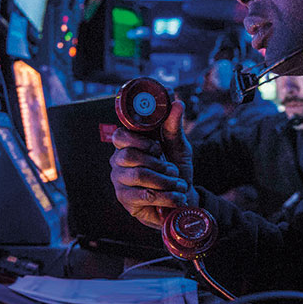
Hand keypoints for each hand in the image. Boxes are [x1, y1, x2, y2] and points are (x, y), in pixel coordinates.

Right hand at [110, 101, 196, 228]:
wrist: (183, 198)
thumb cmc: (176, 171)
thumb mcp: (179, 147)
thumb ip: (173, 127)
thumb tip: (177, 103)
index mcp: (129, 145)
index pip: (120, 136)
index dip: (138, 140)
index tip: (157, 147)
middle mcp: (119, 161)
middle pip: (128, 156)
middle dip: (157, 163)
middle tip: (173, 170)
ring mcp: (120, 181)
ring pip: (138, 175)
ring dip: (164, 181)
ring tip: (178, 185)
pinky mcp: (125, 200)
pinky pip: (143, 196)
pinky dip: (165, 196)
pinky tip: (176, 197)